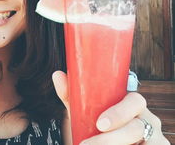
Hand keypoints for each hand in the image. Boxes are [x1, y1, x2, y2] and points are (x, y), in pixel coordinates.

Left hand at [52, 71, 169, 144]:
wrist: (110, 140)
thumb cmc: (99, 124)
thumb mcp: (85, 111)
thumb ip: (72, 95)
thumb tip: (57, 74)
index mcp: (132, 104)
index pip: (135, 100)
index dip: (119, 112)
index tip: (99, 123)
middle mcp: (146, 119)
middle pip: (137, 125)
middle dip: (114, 136)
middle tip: (89, 144)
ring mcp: (154, 137)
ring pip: (145, 142)